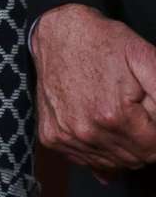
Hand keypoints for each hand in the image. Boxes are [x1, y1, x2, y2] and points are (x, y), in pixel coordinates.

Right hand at [34, 3, 155, 174]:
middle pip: (135, 159)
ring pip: (112, 163)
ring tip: (118, 116)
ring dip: (122, 147)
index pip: (154, 148)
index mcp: (114, 116)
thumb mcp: (146, 59)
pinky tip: (100, 127)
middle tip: (136, 112)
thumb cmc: (103, 43)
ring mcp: (66, 137)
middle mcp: (86, 132)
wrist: (57, 33)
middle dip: (144, 140)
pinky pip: (85, 160)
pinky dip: (98, 150)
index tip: (149, 112)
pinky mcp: (51, 137)